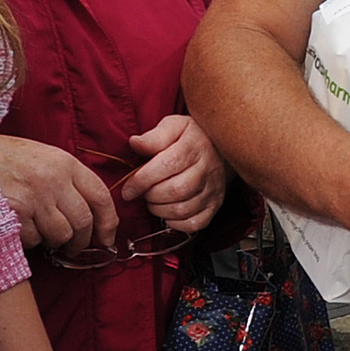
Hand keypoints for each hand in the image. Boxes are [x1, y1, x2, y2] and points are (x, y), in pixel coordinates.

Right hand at [0, 134, 118, 250]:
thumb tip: (90, 213)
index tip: (107, 237)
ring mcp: (34, 197)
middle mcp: (53, 179)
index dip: (108, 222)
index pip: (100, 196)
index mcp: (64, 163)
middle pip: (83, 221)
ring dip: (54, 242)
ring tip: (43, 233)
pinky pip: (34, 239)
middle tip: (73, 246)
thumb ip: (66, 180)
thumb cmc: (3, 158)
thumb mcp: (41, 157)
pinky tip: (19, 226)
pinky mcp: (14, 213)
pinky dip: (30, 240)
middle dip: (81, 241)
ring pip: (61, 235)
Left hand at [121, 113, 228, 233]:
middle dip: (150, 195)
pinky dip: (175, 223)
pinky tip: (167, 210)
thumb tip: (135, 143)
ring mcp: (213, 190)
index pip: (167, 166)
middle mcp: (207, 169)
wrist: (220, 147)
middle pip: (176, 190)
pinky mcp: (215, 205)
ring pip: (182, 209)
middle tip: (142, 192)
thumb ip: (154, 136)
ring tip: (153, 200)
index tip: (128, 188)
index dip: (143, 180)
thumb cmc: (191, 137)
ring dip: (159, 210)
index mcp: (194, 146)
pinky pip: (194, 224)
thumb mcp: (173, 126)